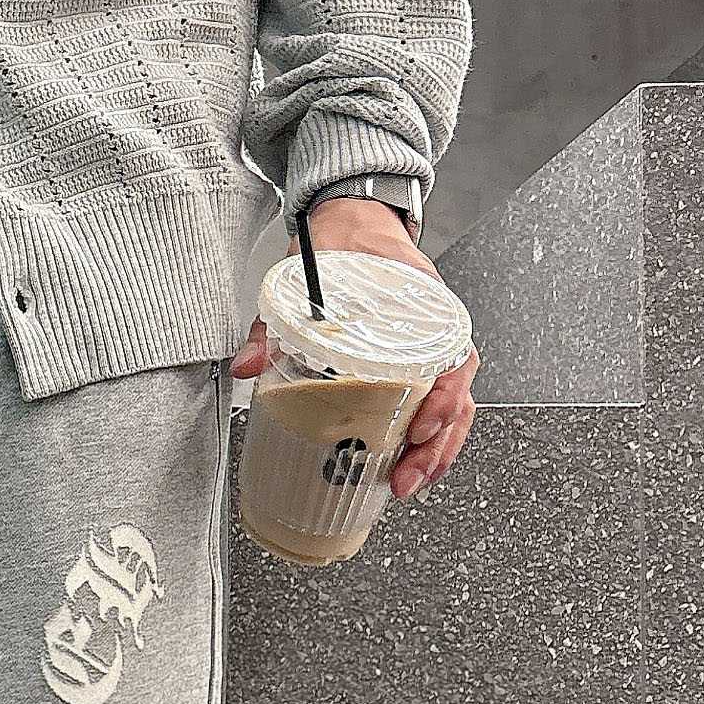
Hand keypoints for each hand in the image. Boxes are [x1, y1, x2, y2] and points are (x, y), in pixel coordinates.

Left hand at [227, 195, 479, 502]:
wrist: (354, 220)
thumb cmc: (343, 248)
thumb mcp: (303, 280)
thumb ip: (271, 326)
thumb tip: (245, 367)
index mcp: (423, 307)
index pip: (452, 359)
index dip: (443, 399)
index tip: (420, 428)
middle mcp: (437, 331)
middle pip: (457, 396)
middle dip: (437, 446)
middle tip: (407, 479)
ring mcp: (432, 348)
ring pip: (454, 407)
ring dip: (436, 451)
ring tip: (408, 484)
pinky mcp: (420, 361)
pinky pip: (438, 402)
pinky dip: (430, 438)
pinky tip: (412, 464)